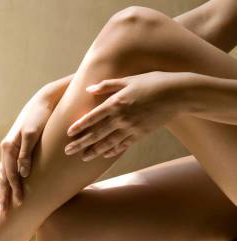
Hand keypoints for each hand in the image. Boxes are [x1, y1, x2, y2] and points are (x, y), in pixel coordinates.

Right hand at [0, 92, 53, 210]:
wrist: (42, 102)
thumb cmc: (41, 116)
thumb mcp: (34, 134)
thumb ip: (26, 154)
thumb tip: (22, 174)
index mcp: (9, 147)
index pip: (11, 174)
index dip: (15, 190)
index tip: (20, 204)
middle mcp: (6, 149)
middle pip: (3, 177)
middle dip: (3, 195)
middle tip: (2, 213)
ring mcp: (9, 148)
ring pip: (2, 173)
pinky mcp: (14, 147)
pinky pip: (5, 165)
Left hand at [65, 71, 183, 160]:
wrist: (178, 94)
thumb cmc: (154, 82)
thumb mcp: (129, 79)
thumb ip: (108, 85)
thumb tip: (89, 89)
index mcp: (117, 103)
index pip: (93, 117)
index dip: (80, 126)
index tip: (68, 133)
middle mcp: (122, 118)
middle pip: (97, 134)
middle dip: (81, 143)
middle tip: (67, 151)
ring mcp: (131, 128)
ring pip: (108, 143)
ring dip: (94, 151)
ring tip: (82, 157)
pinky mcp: (140, 134)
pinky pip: (123, 145)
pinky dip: (112, 151)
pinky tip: (104, 155)